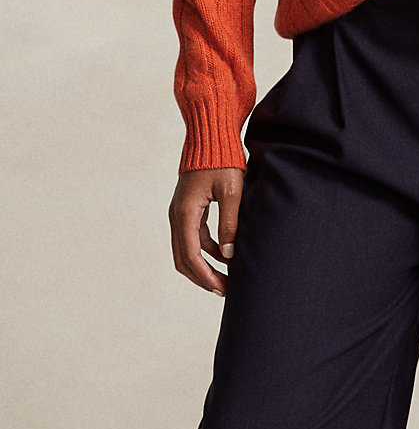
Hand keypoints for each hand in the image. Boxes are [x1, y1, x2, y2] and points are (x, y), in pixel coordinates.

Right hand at [169, 167, 244, 294]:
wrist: (210, 138)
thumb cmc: (222, 162)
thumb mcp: (230, 192)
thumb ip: (229, 223)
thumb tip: (228, 255)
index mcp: (185, 213)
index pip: (191, 254)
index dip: (205, 275)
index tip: (221, 289)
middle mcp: (177, 216)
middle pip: (184, 258)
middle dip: (202, 277)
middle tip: (224, 291)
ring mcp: (181, 213)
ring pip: (187, 250)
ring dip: (204, 266)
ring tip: (226, 279)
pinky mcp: (189, 210)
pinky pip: (194, 238)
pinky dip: (207, 251)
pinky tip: (225, 258)